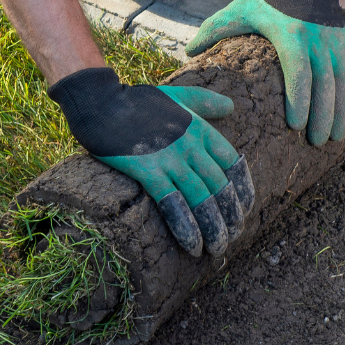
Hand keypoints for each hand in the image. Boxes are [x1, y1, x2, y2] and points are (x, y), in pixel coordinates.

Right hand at [50, 68, 256, 256]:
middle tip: (232, 237)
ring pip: (201, 199)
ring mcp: (170, 158)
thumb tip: (231, 106)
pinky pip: (172, 204)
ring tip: (217, 249)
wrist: (101, 103)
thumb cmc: (136, 100)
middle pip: (219, 186)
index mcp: (201, 129)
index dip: (241, 190)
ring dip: (213, 228)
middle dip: (230, 216)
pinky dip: (185, 227)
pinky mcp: (147, 171)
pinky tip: (192, 245)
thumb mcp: (177, 95)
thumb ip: (205, 102)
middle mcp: (191, 145)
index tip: (243, 210)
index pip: (233, 164)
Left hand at [186, 0, 344, 145]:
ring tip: (335, 137)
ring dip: (342, 111)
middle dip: (323, 115)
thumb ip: (213, 31)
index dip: (300, 99)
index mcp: (290, 34)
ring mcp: (335, 41)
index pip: (298, 71)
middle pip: (325, 82)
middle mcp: (317, 39)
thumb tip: (188, 52)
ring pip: (344, 80)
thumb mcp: (238, 10)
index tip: (296, 125)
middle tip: (316, 141)